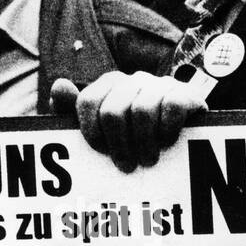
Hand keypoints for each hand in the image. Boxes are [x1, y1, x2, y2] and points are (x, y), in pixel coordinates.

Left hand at [50, 73, 205, 172]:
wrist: (183, 138)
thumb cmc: (133, 137)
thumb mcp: (101, 129)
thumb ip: (73, 111)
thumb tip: (59, 86)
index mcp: (110, 84)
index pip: (87, 101)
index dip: (91, 132)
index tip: (101, 152)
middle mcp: (134, 79)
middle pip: (113, 111)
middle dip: (118, 145)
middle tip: (126, 166)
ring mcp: (161, 85)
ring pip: (142, 111)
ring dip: (144, 143)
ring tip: (148, 160)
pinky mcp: (186, 94)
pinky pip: (171, 107)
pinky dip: (167, 129)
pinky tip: (167, 141)